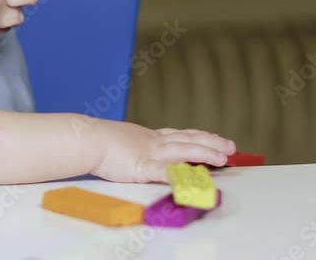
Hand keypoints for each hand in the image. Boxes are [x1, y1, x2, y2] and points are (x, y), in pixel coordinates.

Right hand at [90, 120, 235, 182]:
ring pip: (183, 151)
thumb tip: (135, 152)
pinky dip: (180, 175)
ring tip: (223, 157)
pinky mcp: (141, 167)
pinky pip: (164, 172)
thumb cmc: (96, 140)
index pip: (180, 135)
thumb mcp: (122, 140)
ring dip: (205, 154)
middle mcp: (153, 142)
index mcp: (148, 137)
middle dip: (211, 143)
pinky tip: (194, 180)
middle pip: (188, 140)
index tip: (216, 138)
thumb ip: (133, 146)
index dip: (200, 137)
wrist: (85, 139)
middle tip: (230, 146)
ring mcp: (149, 153)